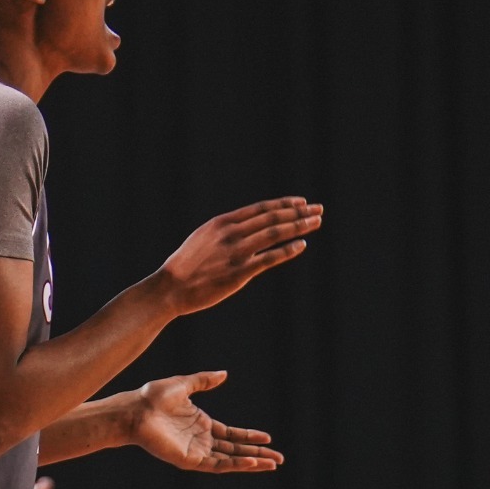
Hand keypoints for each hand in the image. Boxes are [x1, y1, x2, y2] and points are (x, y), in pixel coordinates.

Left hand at [131, 371, 282, 472]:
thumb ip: (204, 380)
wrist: (135, 410)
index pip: (232, 434)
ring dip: (251, 462)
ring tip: (272, 464)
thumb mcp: (184, 384)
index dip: (250, 436)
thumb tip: (224, 373)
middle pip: (236, 449)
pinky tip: (251, 462)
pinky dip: (235, 464)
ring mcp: (196, 451)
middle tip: (279, 458)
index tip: (268, 438)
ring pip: (230, 460)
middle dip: (258, 454)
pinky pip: (217, 464)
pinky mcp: (189, 460)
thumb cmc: (153, 397)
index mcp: (201, 423)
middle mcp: (201, 439)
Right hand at [151, 197, 321, 315]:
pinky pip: (269, 258)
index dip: (284, 204)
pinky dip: (287, 250)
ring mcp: (237, 252)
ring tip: (316, 222)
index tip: (301, 202)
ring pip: (274, 233)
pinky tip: (302, 244)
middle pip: (272, 218)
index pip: (261, 209)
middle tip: (318, 209)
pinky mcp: (240, 272)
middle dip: (298, 212)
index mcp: (223, 223)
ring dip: (297, 226)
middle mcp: (232, 233)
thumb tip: (242, 227)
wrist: (171, 286)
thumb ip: (224, 232)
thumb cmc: (185, 265)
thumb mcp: (203, 239)